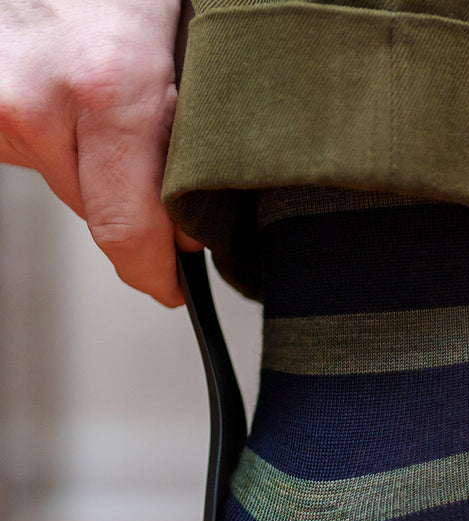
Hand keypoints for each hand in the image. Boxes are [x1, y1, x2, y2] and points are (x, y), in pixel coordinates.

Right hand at [0, 0, 202, 306]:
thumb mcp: (187, 42)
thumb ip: (197, 138)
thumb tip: (195, 224)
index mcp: (108, 89)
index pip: (127, 232)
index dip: (155, 272)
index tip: (170, 287)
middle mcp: (36, 96)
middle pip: (94, 213)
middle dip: (135, 209)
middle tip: (163, 179)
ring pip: (61, 179)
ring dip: (92, 164)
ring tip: (109, 103)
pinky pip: (29, 143)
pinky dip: (58, 132)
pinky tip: (72, 91)